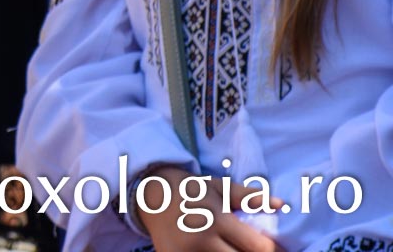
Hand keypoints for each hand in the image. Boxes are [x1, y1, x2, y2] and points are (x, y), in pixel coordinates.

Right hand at [134, 165, 284, 251]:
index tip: (278, 249)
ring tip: (231, 248)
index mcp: (217, 220)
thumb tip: (282, 204)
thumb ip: (249, 197)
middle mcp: (202, 239)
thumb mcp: (219, 187)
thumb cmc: (190, 190)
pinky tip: (218, 251)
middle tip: (253, 248)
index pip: (259, 248)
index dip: (275, 251)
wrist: (149, 194)